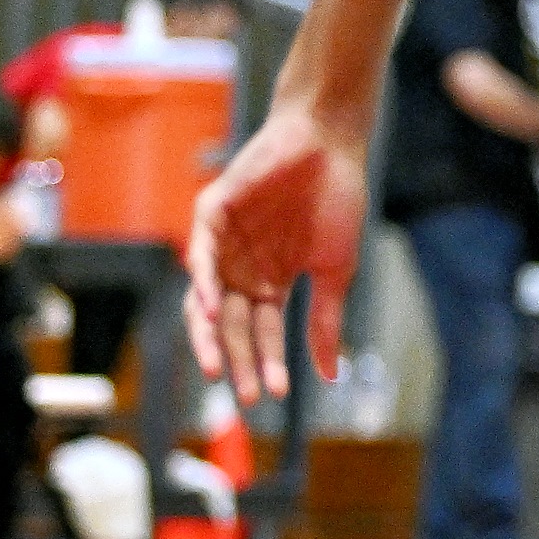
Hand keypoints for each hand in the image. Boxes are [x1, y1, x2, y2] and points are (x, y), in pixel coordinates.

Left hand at [185, 102, 364, 403]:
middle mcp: (242, 268)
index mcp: (271, 282)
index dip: (267, 363)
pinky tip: (211, 307)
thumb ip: (325, 320)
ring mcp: (225, 243)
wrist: (330, 143)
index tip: (274, 395)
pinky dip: (201, 281)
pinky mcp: (212, 213)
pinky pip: (200, 253)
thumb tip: (330, 375)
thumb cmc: (337, 198)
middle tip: (244, 395)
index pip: (261, 332)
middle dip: (237, 360)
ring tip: (216, 366)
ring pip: (204, 298)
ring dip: (208, 333)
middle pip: (229, 325)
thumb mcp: (335, 270)